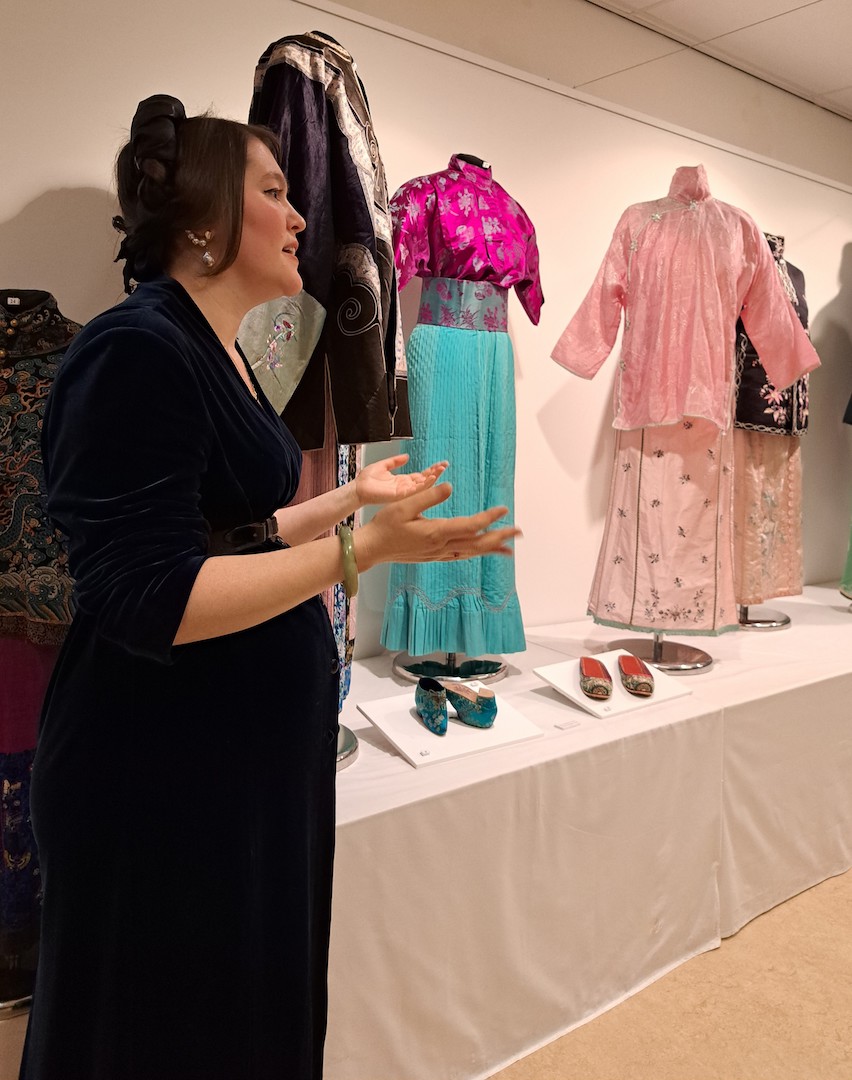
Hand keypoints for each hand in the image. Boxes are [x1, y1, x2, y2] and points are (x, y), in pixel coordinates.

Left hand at [354, 454, 447, 507]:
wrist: (358, 489)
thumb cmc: (366, 480)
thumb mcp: (383, 465)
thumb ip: (395, 461)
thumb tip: (406, 457)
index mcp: (402, 481)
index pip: (421, 475)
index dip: (431, 470)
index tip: (441, 464)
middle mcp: (405, 487)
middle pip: (424, 480)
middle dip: (435, 472)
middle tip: (445, 465)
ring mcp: (403, 492)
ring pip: (422, 485)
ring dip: (432, 477)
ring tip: (441, 469)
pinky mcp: (400, 495)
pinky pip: (414, 490)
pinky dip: (424, 485)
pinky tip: (431, 478)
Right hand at [354, 482, 520, 570]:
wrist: (373, 549)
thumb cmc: (385, 525)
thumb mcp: (403, 506)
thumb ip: (428, 496)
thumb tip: (449, 486)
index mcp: (436, 532)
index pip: (470, 525)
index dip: (488, 518)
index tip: (503, 509)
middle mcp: (441, 546)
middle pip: (477, 543)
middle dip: (500, 537)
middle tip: (519, 532)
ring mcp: (439, 553)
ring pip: (472, 552)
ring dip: (492, 548)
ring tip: (510, 548)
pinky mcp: (435, 556)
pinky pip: (463, 555)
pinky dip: (477, 553)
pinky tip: (483, 551)